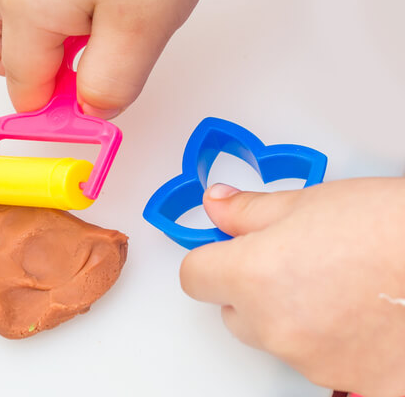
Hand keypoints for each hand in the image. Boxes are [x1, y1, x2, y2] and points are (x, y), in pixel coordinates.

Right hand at [0, 0, 226, 115]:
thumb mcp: (143, 28)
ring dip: (23, 30)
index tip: (91, 104)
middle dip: (11, 65)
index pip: (24, 83)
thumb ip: (110, 84)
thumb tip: (90, 109)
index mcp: (24, 6)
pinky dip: (38, 0)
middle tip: (63, 67)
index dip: (58, 105)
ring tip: (80, 29)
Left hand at [180, 179, 404, 396]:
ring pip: (278, 338)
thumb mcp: (309, 200)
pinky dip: (333, 343)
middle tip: (297, 262)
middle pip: (234, 313)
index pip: (194, 277)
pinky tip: (361, 317)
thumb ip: (249, 212)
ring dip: (294, 317)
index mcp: (252, 277)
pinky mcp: (353, 382)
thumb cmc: (391, 226)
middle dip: (252, 290)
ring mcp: (312, 360)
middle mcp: (275, 327)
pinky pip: (320, 362)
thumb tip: (215, 205)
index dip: (213, 259)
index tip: (230, 249)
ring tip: (342, 285)